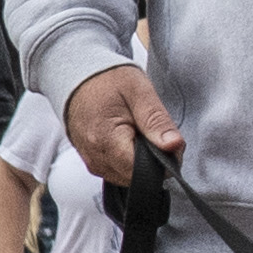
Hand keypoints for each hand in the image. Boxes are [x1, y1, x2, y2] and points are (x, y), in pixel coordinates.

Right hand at [63, 62, 182, 189]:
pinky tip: (128, 140)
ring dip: (140, 161)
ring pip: (127, 177)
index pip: (142, 171)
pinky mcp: (91, 161)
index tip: (170, 143)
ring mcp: (91, 161)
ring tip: (139, 133)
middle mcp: (94, 156)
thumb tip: (174, 146)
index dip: (162, 161)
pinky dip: (128, 160)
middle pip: (135, 177)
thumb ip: (156, 121)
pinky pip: (116, 171)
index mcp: (105, 139)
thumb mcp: (139, 91)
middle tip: (154, 133)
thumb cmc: (107, 80)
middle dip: (152, 162)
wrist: (78, 76)